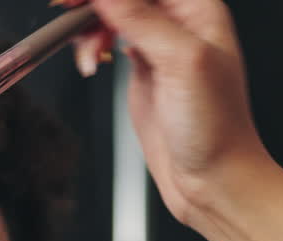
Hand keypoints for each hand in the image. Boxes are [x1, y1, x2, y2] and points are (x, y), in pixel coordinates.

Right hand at [65, 0, 274, 226]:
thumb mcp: (181, 61)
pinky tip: (90, 61)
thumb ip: (142, 19)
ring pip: (112, 13)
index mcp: (198, 9)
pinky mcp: (141, 71)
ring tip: (87, 52)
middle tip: (65, 7)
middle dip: (93, 1)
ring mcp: (157, 47)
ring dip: (89, 25)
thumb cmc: (217, 128)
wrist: (211, 180)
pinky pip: (108, 40)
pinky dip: (91, 45)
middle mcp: (179, 23)